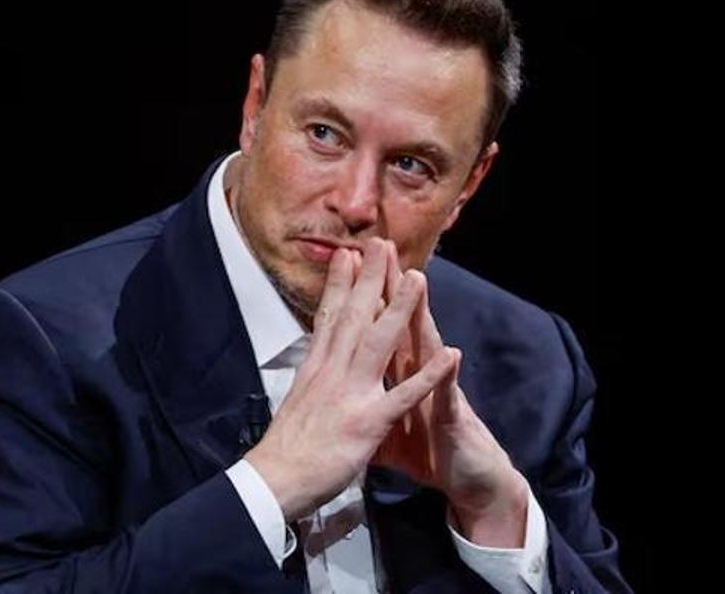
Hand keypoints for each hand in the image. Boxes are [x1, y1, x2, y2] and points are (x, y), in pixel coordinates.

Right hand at [244, 238, 458, 521]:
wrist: (274, 482)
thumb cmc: (283, 451)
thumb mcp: (294, 404)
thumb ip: (309, 383)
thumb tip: (310, 368)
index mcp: (315, 370)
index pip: (329, 318)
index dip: (340, 284)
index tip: (349, 255)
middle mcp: (331, 372)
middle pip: (353, 316)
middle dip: (370, 278)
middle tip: (383, 243)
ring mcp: (350, 394)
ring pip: (379, 341)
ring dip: (400, 308)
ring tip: (419, 278)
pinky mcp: (367, 422)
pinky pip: (404, 395)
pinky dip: (429, 375)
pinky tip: (450, 355)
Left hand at [371, 242, 528, 546]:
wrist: (468, 479)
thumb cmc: (427, 452)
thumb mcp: (385, 426)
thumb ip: (367, 399)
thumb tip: (341, 387)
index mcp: (396, 375)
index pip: (374, 329)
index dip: (360, 298)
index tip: (345, 263)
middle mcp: (417, 375)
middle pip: (399, 324)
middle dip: (387, 287)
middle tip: (379, 248)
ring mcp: (437, 391)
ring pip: (427, 347)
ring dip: (422, 315)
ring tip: (417, 280)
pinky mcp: (452, 418)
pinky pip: (448, 397)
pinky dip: (446, 377)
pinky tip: (452, 355)